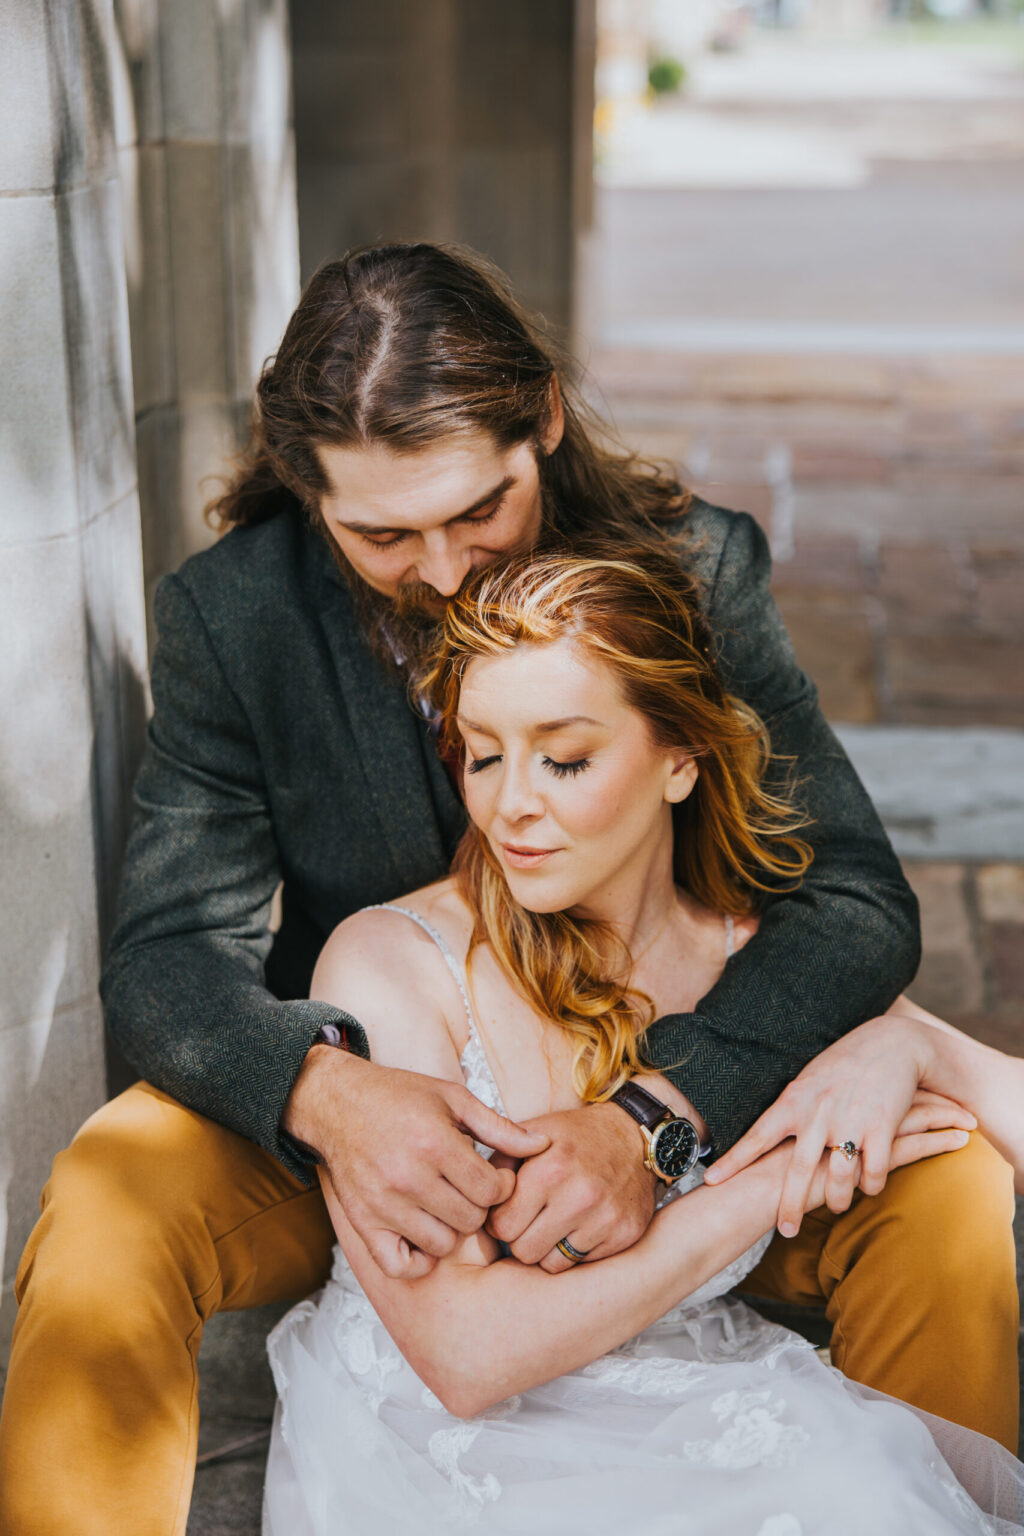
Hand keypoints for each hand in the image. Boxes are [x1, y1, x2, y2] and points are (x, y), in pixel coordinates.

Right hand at [284, 1046, 548, 1278]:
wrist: (337, 1102)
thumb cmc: (400, 1096)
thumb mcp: (453, 1099)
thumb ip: (500, 1127)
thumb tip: (544, 1145)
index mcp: (434, 1143)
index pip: (491, 1191)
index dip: (501, 1186)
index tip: (491, 1174)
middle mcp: (407, 1176)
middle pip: (471, 1219)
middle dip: (478, 1205)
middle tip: (467, 1187)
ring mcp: (382, 1204)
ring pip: (442, 1244)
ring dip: (451, 1228)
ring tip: (445, 1204)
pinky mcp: (362, 1223)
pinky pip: (400, 1266)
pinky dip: (417, 1258)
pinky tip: (423, 1233)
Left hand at [485, 1102, 658, 1272]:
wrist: (632, 1135)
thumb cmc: (574, 1136)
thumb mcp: (532, 1135)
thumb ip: (498, 1164)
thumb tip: (472, 1199)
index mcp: (550, 1170)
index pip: (502, 1227)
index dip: (500, 1221)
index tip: (509, 1211)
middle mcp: (580, 1196)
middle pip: (524, 1252)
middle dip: (521, 1238)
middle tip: (531, 1220)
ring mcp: (606, 1218)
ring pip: (553, 1265)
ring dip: (548, 1249)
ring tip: (554, 1223)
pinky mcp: (625, 1234)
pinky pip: (583, 1265)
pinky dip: (576, 1250)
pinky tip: (579, 1226)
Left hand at [704, 1016, 976, 1236]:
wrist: (891, 1042)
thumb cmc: (844, 1063)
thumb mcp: (809, 1080)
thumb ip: (793, 1109)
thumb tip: (771, 1135)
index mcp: (794, 1101)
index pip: (757, 1136)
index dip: (733, 1161)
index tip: (710, 1182)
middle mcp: (818, 1113)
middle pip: (797, 1169)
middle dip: (789, 1205)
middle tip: (785, 1230)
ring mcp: (849, 1120)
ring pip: (838, 1177)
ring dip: (838, 1200)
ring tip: (836, 1207)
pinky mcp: (881, 1126)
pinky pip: (873, 1171)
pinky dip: (870, 1186)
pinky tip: (869, 1187)